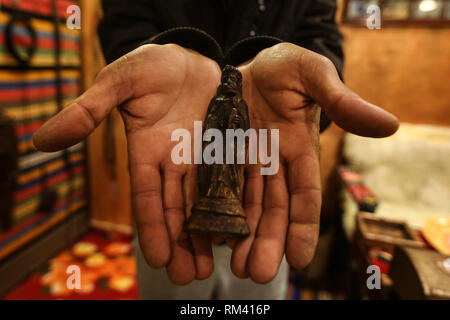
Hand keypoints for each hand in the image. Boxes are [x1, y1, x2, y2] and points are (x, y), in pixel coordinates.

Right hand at [33, 44, 221, 283]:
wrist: (190, 53)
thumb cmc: (152, 64)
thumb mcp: (120, 82)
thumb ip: (89, 110)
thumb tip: (39, 140)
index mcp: (147, 151)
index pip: (147, 196)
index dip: (152, 226)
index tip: (157, 259)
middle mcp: (175, 161)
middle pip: (178, 207)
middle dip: (182, 242)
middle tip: (190, 277)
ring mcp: (203, 155)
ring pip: (205, 200)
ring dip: (208, 232)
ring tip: (215, 264)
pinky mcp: (228, 144)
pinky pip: (234, 176)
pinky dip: (237, 201)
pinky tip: (242, 227)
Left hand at [229, 43, 398, 282]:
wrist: (245, 63)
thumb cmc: (285, 66)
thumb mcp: (312, 75)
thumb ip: (341, 101)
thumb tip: (390, 125)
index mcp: (298, 149)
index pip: (305, 195)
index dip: (303, 226)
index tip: (300, 259)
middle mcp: (272, 163)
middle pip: (273, 209)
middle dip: (267, 241)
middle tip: (256, 273)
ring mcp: (244, 161)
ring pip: (245, 205)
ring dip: (241, 236)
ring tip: (235, 265)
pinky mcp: (217, 155)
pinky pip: (216, 187)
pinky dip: (215, 211)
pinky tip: (210, 234)